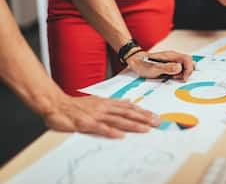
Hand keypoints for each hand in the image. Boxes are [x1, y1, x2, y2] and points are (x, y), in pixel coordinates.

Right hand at [43, 93, 160, 138]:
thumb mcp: (98, 101)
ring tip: (145, 129)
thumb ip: (114, 103)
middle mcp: (104, 107)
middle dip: (143, 118)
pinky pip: (100, 128)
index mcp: (107, 103)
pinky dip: (111, 131)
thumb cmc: (77, 105)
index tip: (155, 116)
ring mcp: (96, 115)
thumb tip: (129, 101)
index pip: (129, 107)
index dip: (143, 111)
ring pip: (118, 120)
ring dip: (133, 124)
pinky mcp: (86, 123)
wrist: (56, 105)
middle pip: (127, 113)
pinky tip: (121, 136)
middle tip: (157, 122)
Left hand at [127, 50, 193, 80]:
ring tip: (172, 77)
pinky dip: (177, 74)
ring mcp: (172, 60)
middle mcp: (173, 56)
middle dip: (186, 72)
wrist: (136, 62)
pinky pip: (178, 69)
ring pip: (184, 66)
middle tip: (178, 78)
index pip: (188, 59)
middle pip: (188, 62)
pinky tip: (170, 76)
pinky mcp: (170, 64)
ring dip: (181, 74)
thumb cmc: (144, 64)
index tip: (183, 78)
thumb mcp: (154, 68)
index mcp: (171, 55)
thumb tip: (179, 68)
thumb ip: (167, 68)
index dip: (188, 69)